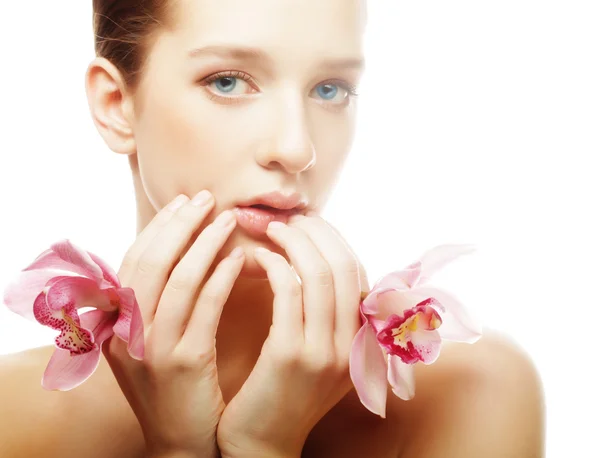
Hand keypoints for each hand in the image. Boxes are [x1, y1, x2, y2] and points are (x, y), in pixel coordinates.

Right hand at [101, 192, 243, 457]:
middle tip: (208, 198)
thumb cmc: (175, 387)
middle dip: (180, 224)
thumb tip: (179, 252)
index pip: (134, 260)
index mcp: (115, 324)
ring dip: (204, 243)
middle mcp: (126, 332)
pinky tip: (239, 259)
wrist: (182, 443)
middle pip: (151, 262)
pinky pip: (203, 309)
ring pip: (177, 280)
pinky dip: (220, 278)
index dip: (160, 228)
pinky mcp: (182, 363)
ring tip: (229, 219)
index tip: (184, 202)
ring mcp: (152, 348)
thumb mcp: (152, 343)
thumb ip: (155, 302)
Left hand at [217, 214, 368, 456]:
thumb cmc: (282, 394)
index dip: (332, 240)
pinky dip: (274, 266)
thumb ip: (327, 318)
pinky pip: (288, 292)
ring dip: (294, 241)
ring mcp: (326, 351)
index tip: (306, 222)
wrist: (261, 445)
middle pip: (343, 265)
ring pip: (319, 274)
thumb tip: (315, 264)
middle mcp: (353, 345)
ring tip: (270, 228)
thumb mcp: (319, 357)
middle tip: (286, 218)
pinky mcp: (291, 355)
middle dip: (314, 232)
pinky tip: (257, 258)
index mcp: (362, 341)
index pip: (358, 272)